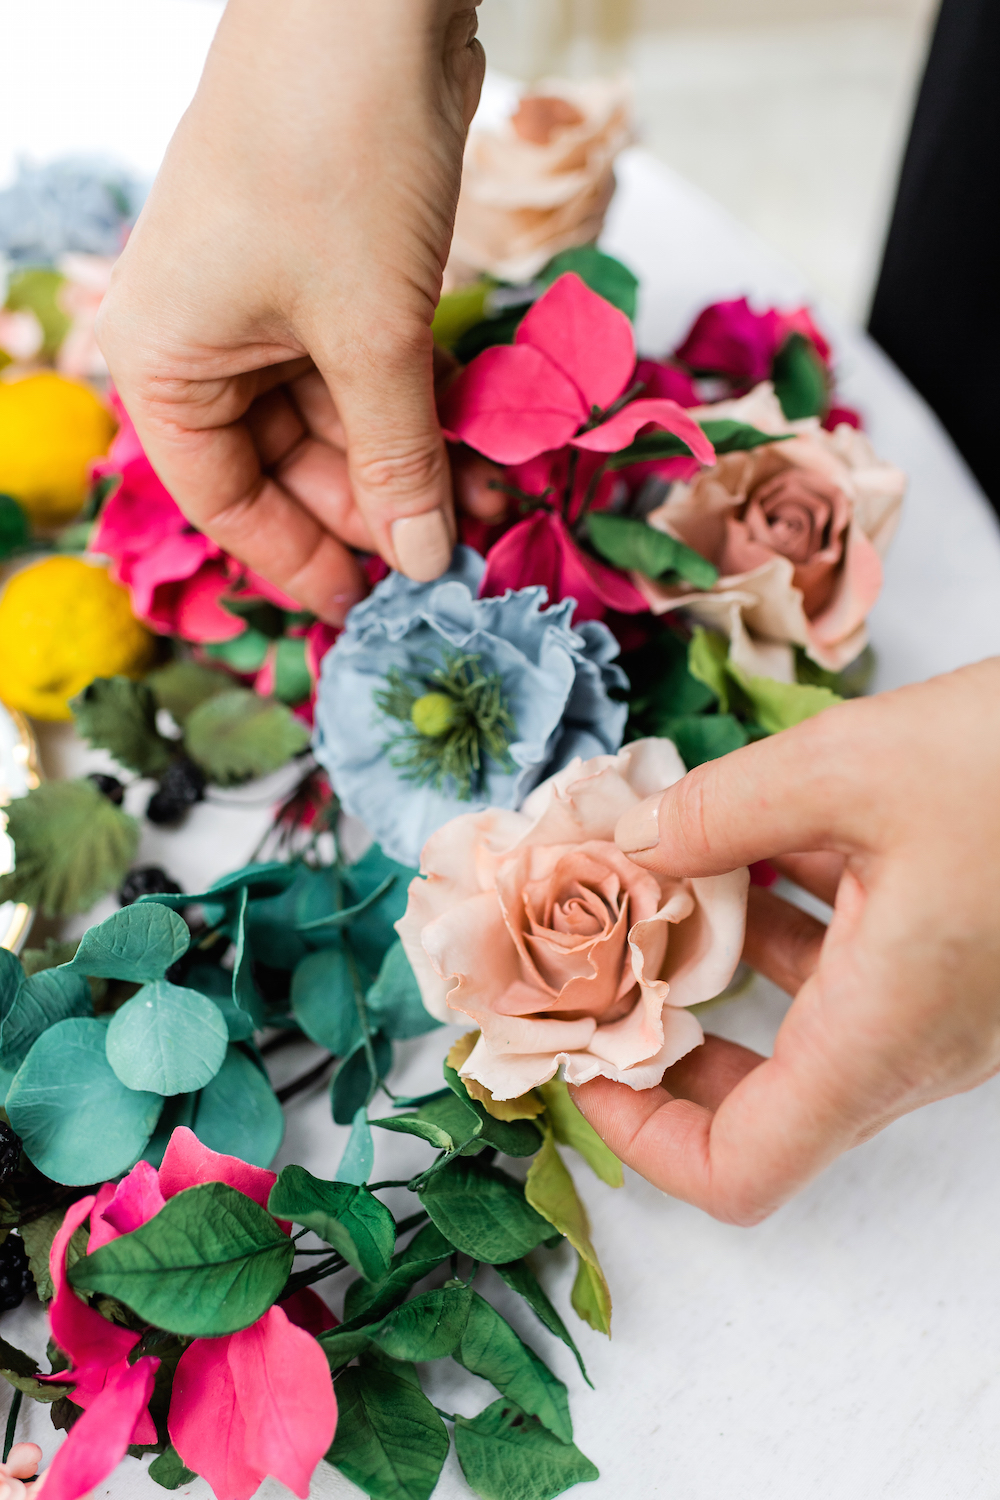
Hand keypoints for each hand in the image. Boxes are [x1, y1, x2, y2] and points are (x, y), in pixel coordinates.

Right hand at [96, 0, 485, 621]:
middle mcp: (206, 340)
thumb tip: (421, 560)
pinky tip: (486, 447)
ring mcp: (268, 304)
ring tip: (493, 504)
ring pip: (341, 419)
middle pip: (289, 466)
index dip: (301, 561)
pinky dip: (425, 405)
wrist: (367, 2)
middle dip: (380, 507)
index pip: (227, 502)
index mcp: (167, 365)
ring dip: (417, 462)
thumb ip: (398, 459)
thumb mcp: (370, 338)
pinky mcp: (331, 272)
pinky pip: (372, 367)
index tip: (371, 606)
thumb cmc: (333, 166)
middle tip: (456, 554)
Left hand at [570, 659, 999, 1224]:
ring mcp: (941, 1011)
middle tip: (595, 961)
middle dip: (661, 1036)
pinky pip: (846, 975)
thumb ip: (719, 813)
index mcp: (880, 1036)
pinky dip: (781, 925)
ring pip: (797, 1028)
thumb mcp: (848, 767)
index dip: (640, 1135)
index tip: (579, 1059)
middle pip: (755, 1104)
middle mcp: (912, 1048)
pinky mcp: (957, 963)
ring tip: (653, 885)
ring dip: (718, 965)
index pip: (740, 1170)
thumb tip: (629, 841)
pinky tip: (752, 845)